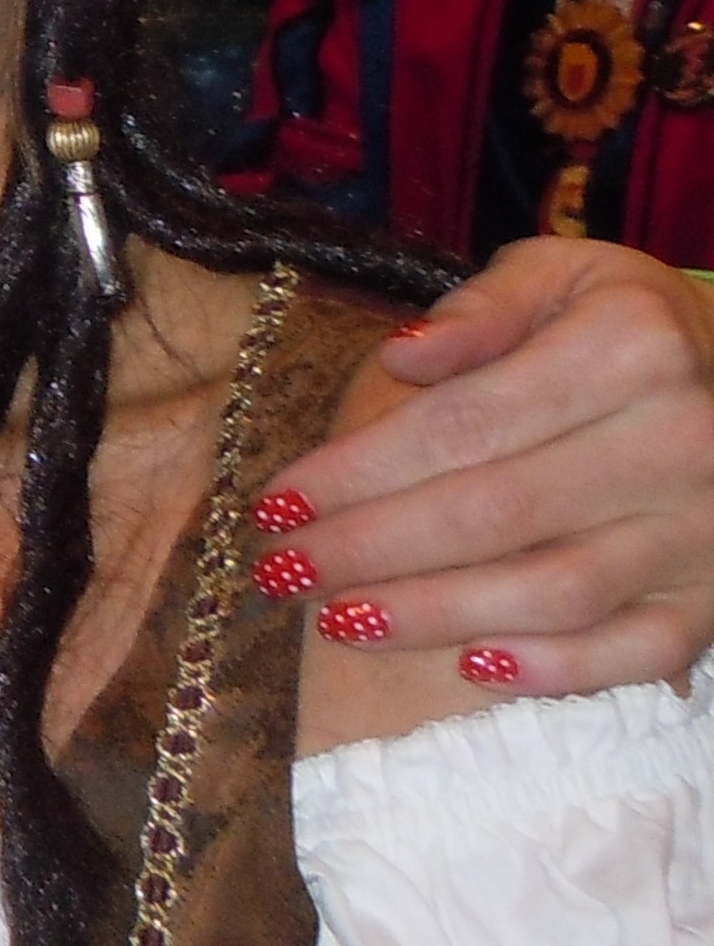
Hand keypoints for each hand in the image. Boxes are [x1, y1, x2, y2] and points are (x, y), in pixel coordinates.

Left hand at [247, 239, 713, 694]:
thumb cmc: (624, 326)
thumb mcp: (560, 275)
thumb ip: (481, 309)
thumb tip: (404, 356)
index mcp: (629, 352)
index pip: (463, 426)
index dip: (357, 471)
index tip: (274, 504)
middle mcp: (677, 443)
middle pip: (494, 515)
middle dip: (370, 550)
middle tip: (281, 571)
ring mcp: (706, 530)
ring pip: (555, 592)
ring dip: (435, 614)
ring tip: (340, 619)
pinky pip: (638, 651)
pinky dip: (556, 670)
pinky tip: (471, 664)